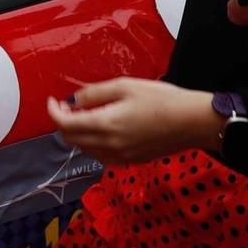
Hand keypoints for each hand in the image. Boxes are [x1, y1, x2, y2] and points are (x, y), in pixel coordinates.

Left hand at [47, 78, 222, 164]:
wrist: (194, 122)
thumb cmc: (162, 99)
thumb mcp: (125, 86)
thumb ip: (94, 94)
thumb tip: (74, 100)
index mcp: (105, 125)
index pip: (65, 125)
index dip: (53, 112)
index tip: (53, 101)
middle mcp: (110, 145)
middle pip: (71, 140)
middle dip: (64, 123)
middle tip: (69, 106)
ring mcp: (122, 157)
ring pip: (85, 150)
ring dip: (78, 134)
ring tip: (86, 115)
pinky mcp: (132, 161)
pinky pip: (102, 156)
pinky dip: (94, 144)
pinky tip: (104, 129)